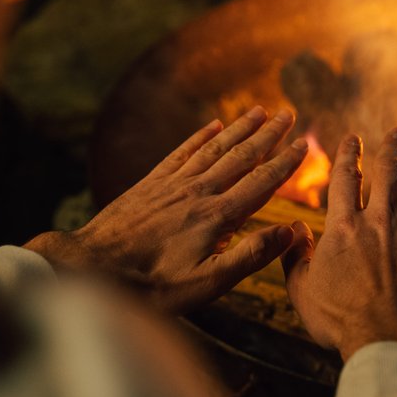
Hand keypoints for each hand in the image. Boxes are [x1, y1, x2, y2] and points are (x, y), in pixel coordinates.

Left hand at [26, 106, 308, 314]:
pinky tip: (213, 126)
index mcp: (217, 216)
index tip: (305, 145)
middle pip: (241, 156)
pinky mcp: (150, 183)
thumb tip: (292, 231)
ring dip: (239, 129)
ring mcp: (173, 184)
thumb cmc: (152, 285)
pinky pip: (182, 152)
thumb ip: (251, 255)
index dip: (285, 163)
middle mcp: (198, 192)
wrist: (92, 268)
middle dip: (268, 135)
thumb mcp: (207, 283)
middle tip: (289, 114)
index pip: (260, 182)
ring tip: (259, 111)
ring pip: (214, 148)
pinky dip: (200, 136)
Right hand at [281, 129, 396, 360]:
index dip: (348, 153)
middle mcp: (379, 222)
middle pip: (387, 171)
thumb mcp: (301, 290)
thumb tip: (295, 229)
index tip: (352, 138)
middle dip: (392, 146)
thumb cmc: (339, 320)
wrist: (387, 341)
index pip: (345, 177)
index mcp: (344, 227)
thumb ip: (294, 255)